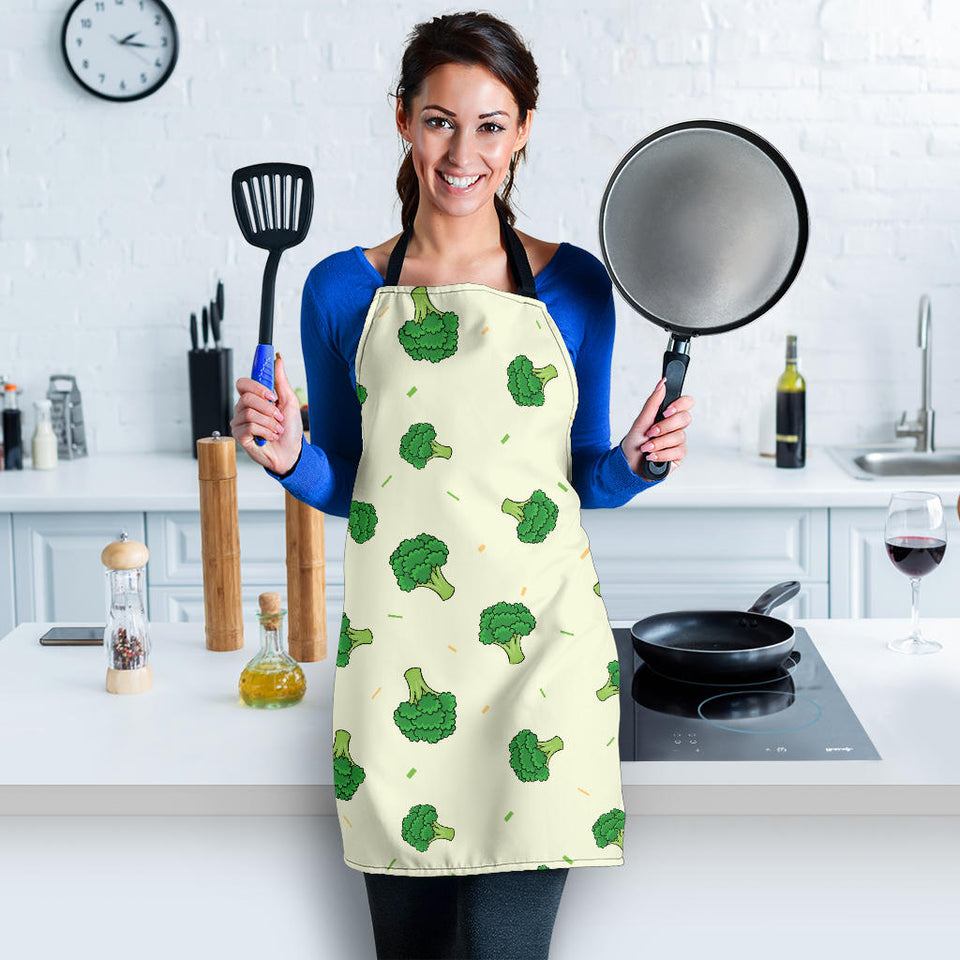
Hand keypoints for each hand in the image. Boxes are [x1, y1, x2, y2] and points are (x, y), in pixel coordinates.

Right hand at [231, 352, 302, 473]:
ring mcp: (240, 422)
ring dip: (270, 422)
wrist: (291, 452)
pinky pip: (250, 427)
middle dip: (268, 408)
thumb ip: (281, 380)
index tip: (272, 394)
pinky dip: (266, 432)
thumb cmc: (290, 429)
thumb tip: (278, 360)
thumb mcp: (289, 401)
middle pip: (247, 397)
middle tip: (278, 416)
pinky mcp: (240, 436)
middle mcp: (244, 409)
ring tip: (277, 429)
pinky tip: (270, 437)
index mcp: (254, 398)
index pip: (243, 383)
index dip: (257, 386)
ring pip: (250, 413)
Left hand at [619, 376, 693, 476]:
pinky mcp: (678, 456)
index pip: (686, 403)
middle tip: (651, 432)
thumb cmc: (633, 444)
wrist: (628, 466)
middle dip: (665, 426)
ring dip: (659, 443)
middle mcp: (675, 427)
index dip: (680, 405)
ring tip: (646, 448)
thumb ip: (653, 402)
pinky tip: (652, 457)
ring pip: (680, 436)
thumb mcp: (640, 421)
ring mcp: (678, 442)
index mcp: (667, 416)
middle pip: (685, 418)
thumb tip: (662, 383)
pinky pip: (677, 451)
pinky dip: (661, 454)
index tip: (666, 411)